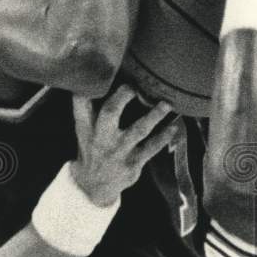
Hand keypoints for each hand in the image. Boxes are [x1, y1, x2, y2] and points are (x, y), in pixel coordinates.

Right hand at [70, 87, 176, 205]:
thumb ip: (91, 108)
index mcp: (85, 126)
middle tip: (134, 85)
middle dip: (122, 97)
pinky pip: (151, 148)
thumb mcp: (84, 131)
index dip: (88, 86)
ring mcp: (118, 151)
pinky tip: (174, 127)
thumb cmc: (93, 149)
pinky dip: (164, 137)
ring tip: (166, 104)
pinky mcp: (132, 163)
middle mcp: (100, 137)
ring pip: (138, 130)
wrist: (93, 186)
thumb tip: (107, 77)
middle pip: (110, 113)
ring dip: (154, 116)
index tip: (100, 70)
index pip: (81, 103)